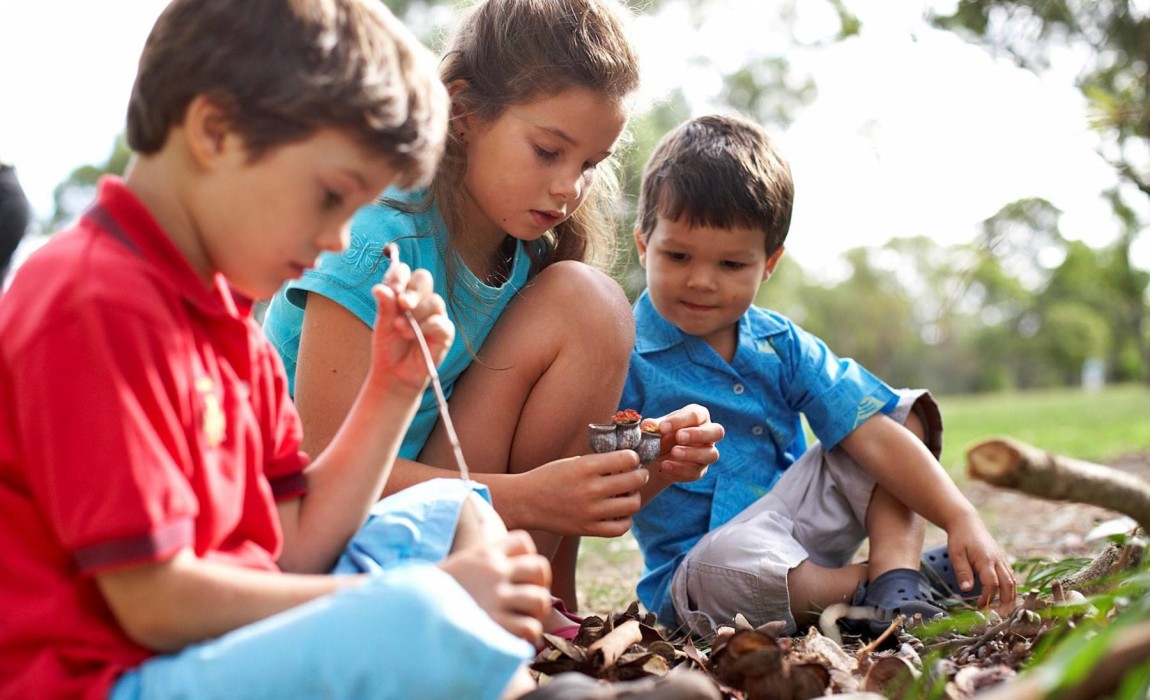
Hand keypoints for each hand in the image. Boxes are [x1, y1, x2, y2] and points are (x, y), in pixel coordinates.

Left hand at [367, 262, 452, 392]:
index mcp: (403, 294)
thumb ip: (384, 306)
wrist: (394, 374)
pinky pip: (440, 322)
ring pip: (434, 301)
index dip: (400, 275)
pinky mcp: (444, 333)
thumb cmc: (389, 347)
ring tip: (402, 330)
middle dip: (413, 290)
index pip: (405, 272)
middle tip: (402, 304)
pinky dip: (426, 327)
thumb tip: (380, 288)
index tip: (392, 287)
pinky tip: (414, 336)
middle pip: (424, 279)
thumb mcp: (382, 326)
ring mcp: (435, 316)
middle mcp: (421, 301)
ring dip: (417, 314)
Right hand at [439, 530, 551, 644]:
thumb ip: (479, 563)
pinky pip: (531, 628)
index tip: (519, 576)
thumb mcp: (457, 567)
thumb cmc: (432, 596)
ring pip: (540, 599)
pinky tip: (513, 637)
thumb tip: (500, 564)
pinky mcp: (497, 625)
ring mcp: (496, 599)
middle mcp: (493, 573)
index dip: (527, 558)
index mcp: (483, 555)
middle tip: (528, 600)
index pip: (523, 542)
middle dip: (540, 585)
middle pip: (540, 568)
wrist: (408, 614)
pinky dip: (527, 636)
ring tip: (522, 621)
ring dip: (535, 613)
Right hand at [514, 451, 645, 536]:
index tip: (632, 459)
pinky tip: (621, 513)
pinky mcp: (587, 529)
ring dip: (635, 497)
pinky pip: (620, 528)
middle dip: (641, 475)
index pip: (627, 459)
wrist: (525, 501)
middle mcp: (591, 488)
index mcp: (586, 466)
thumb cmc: (549, 477)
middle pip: (635, 480)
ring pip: (632, 505)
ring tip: (628, 494)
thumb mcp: (573, 462)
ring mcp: (590, 511)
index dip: (634, 458)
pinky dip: (626, 520)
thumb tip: (628, 461)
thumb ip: (598, 462)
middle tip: (638, 475)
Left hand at [647, 404, 722, 482]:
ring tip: (673, 453)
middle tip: (679, 437)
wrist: (656, 457)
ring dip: (691, 454)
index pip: (696, 415)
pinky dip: (680, 470)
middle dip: (697, 435)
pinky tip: (665, 467)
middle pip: (717, 432)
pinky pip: (696, 472)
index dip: (681, 420)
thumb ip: (653, 426)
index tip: (663, 427)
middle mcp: (708, 434)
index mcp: (699, 417)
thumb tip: (648, 425)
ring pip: (711, 454)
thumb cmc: (661, 435)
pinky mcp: (700, 470)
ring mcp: (707, 453)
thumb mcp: (657, 428)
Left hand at [945, 514, 1016, 613]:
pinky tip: (1007, 599)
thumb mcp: (956, 555)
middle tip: (1002, 617)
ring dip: (1012, 598)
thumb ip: (962, 572)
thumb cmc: (959, 538)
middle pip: (1009, 585)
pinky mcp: (1002, 561)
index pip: (992, 584)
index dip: (988, 598)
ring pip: (1013, 582)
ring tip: (1007, 613)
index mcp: (987, 560)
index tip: (979, 607)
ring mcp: (1002, 560)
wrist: (966, 522)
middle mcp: (998, 561)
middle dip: (1007, 603)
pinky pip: (1011, 577)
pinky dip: (1011, 589)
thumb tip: (966, 590)